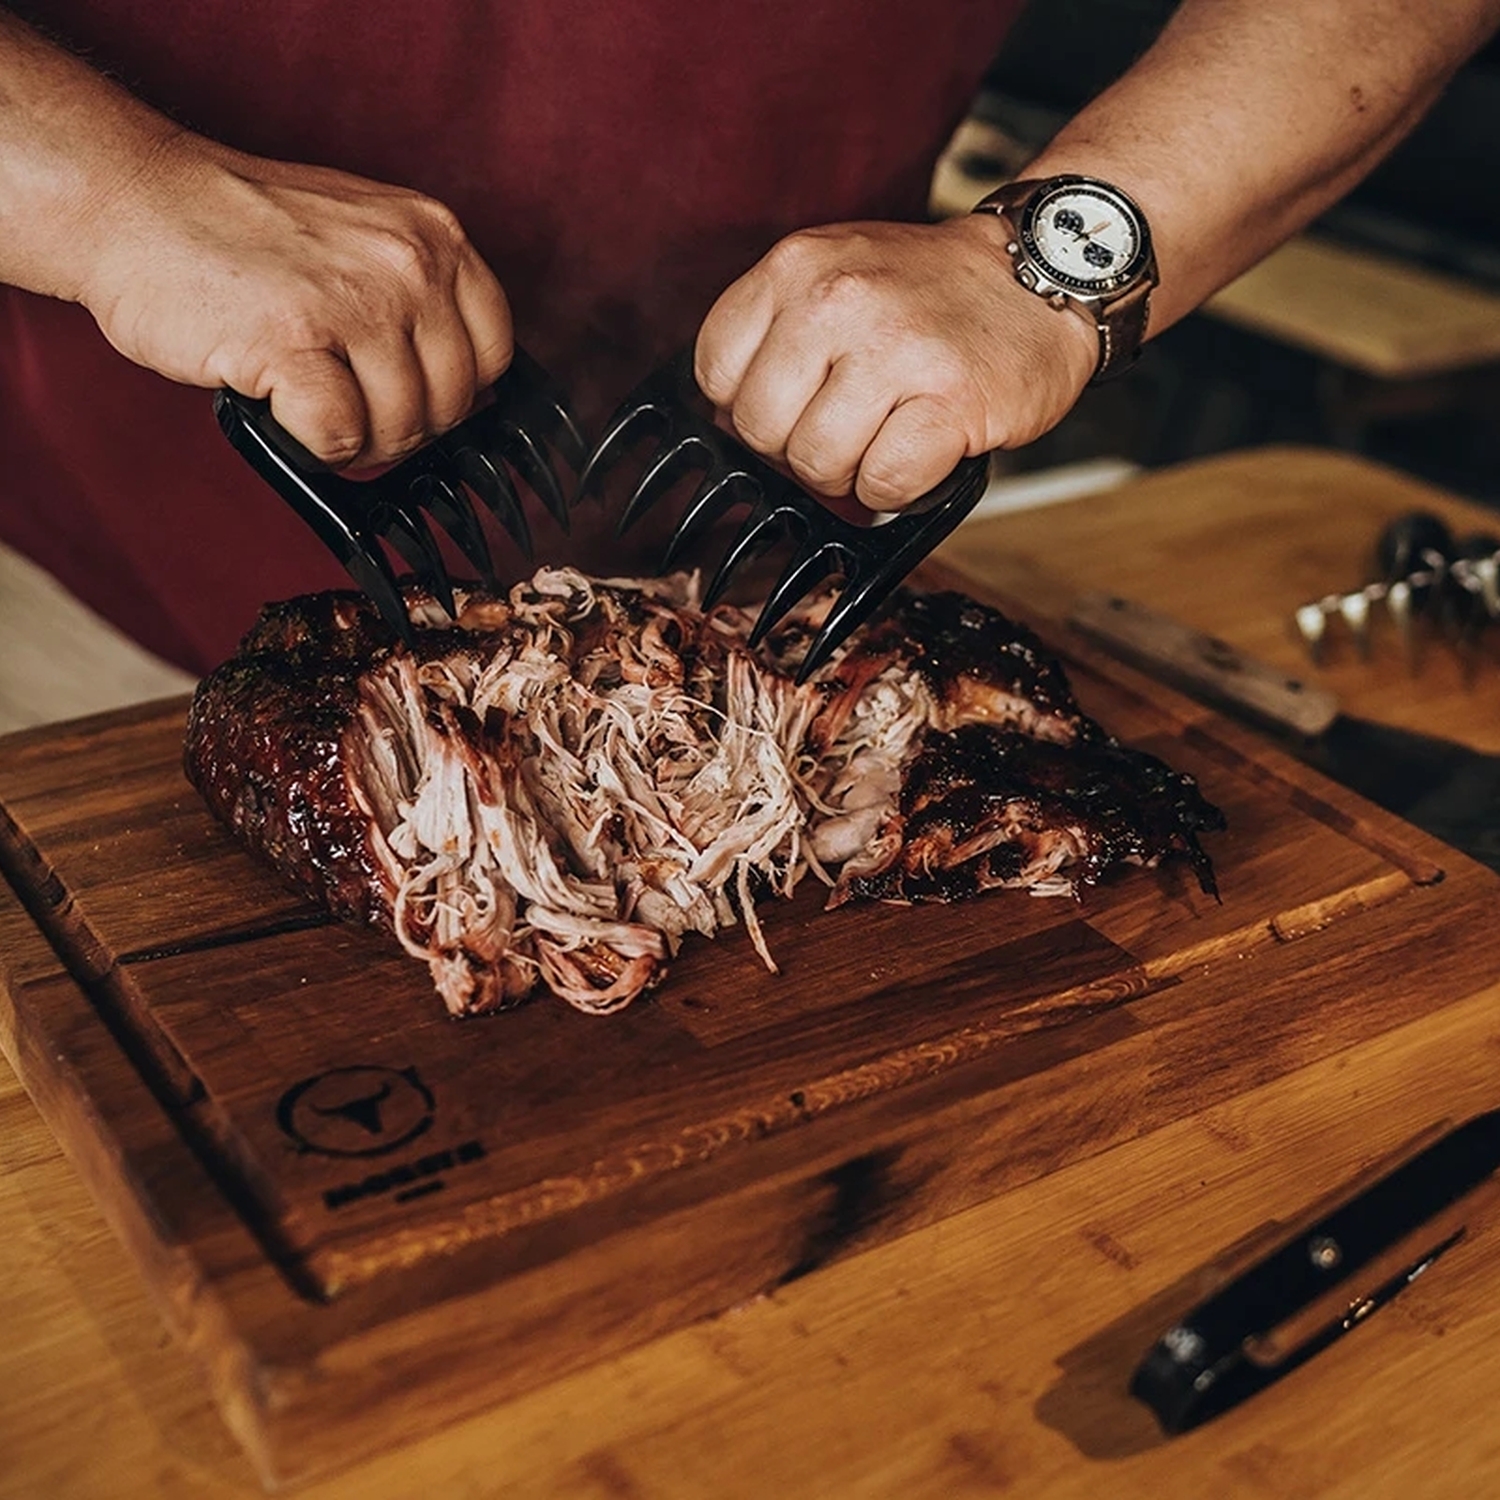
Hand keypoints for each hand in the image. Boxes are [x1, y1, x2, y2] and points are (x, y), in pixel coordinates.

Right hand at [78, 133, 511, 468]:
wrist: (131, 200)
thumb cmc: (241, 233)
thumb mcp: (361, 236)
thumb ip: (419, 296)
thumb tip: (471, 391)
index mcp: (434, 236)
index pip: (493, 352)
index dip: (452, 394)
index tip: (408, 396)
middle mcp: (408, 264)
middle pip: (451, 403)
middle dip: (402, 427)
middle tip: (347, 411)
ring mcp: (354, 302)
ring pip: (401, 429)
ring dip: (356, 442)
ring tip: (309, 405)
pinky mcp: (294, 343)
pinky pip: (341, 438)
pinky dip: (312, 444)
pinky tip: (281, 406)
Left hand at [693, 216, 1097, 511]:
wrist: (1045, 273)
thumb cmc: (932, 296)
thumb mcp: (836, 276)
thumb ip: (775, 336)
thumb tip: (724, 427)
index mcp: (797, 266)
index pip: (715, 372)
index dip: (750, 405)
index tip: (795, 401)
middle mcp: (839, 299)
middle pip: (761, 429)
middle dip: (798, 447)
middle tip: (849, 425)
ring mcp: (895, 350)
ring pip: (817, 464)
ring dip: (851, 473)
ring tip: (889, 433)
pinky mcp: (949, 401)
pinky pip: (883, 485)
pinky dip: (898, 489)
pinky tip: (921, 450)